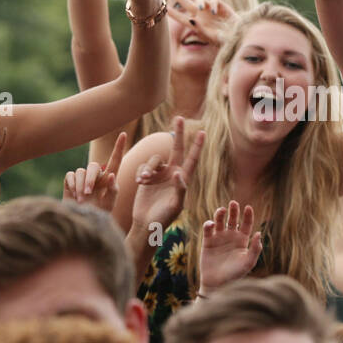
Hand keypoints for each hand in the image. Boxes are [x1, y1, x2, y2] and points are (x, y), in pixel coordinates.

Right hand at [63, 132, 126, 211]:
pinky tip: (74, 195)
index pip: (115, 160)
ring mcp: (82, 178)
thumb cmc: (99, 214)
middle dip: (90, 179)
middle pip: (93, 166)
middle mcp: (96, 175)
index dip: (119, 147)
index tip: (123, 134)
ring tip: (82, 199)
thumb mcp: (109, 204)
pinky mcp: (71, 181)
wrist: (83, 223)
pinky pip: (70, 175)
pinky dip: (72, 185)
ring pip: (81, 171)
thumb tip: (110, 174)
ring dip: (80, 186)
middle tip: (88, 193)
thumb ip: (112, 190)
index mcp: (108, 179)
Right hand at [131, 118, 204, 233]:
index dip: (197, 146)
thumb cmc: (163, 218)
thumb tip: (178, 174)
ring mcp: (159, 175)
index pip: (192, 159)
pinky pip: (143, 166)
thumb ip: (179, 190)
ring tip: (144, 180)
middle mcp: (172, 174)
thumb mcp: (175, 205)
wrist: (146, 224)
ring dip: (149, 167)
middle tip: (179, 118)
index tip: (203, 132)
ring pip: (155, 160)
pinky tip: (140, 182)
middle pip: (176, 149)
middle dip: (178, 133)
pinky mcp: (146, 177)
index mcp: (182, 179)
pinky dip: (141, 172)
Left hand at [168, 0, 234, 45]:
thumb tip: (191, 20)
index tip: (164, 7)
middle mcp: (201, 16)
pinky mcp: (219, 6)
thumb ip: (201, 29)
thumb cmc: (223, 40)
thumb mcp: (211, 37)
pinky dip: (211, 4)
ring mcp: (209, 10)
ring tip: (201, 8)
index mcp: (196, 25)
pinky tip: (213, 11)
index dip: (173, 13)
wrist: (237, 35)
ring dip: (199, 2)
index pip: (181, 18)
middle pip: (187, 3)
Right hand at [198, 201, 262, 294]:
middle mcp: (231, 237)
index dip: (248, 215)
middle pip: (233, 219)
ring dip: (220, 214)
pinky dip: (209, 224)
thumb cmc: (235, 274)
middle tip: (233, 203)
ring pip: (220, 221)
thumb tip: (259, 233)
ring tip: (222, 210)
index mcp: (242, 240)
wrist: (217, 284)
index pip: (246, 224)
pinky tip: (212, 224)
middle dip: (234, 210)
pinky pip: (208, 229)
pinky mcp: (207, 241)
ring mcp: (219, 238)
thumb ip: (255, 248)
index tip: (248, 208)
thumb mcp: (248, 262)